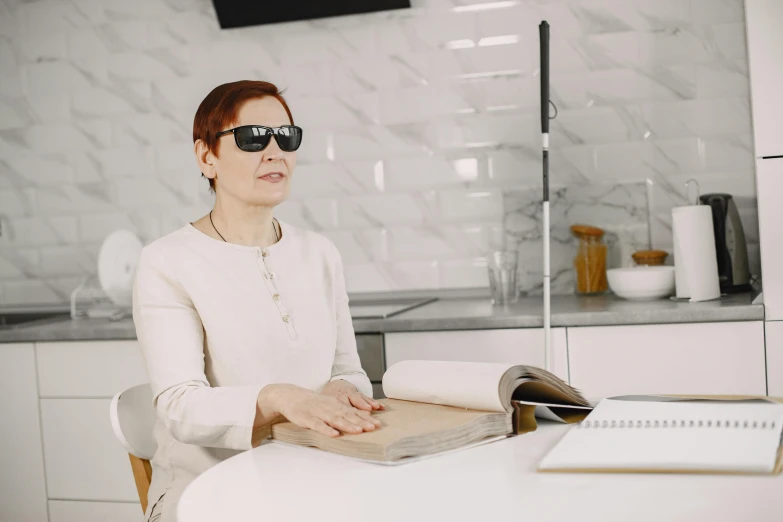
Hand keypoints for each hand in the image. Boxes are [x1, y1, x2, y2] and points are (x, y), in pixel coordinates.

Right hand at [260, 383, 380, 437]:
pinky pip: (318, 425)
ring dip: (347, 425)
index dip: (365, 418)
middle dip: (361, 422)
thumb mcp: (330, 405)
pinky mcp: (307, 419)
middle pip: (347, 415)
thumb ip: (343, 412)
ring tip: (359, 431)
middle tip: (373, 427)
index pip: (353, 412)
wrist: (291, 396)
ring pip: (335, 419)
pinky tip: (334, 434)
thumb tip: (361, 420)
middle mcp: (330, 407)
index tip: (378, 424)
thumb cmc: (314, 403)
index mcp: (336, 405)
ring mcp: (319, 413)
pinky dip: (326, 430)